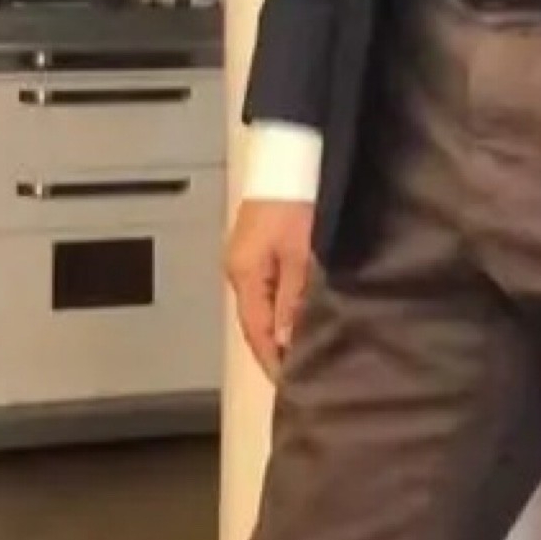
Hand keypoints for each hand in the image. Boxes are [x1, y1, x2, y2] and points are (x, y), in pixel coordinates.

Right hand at [224, 198, 314, 382]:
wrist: (290, 154)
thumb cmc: (297, 201)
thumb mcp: (301, 252)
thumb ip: (293, 297)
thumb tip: (285, 340)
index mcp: (243, 274)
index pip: (256, 331)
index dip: (273, 359)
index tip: (291, 384)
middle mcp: (238, 268)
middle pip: (256, 319)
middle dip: (276, 346)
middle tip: (302, 372)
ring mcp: (246, 255)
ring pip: (262, 303)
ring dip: (280, 325)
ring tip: (302, 348)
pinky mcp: (259, 243)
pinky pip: (268, 285)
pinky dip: (281, 302)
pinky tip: (297, 311)